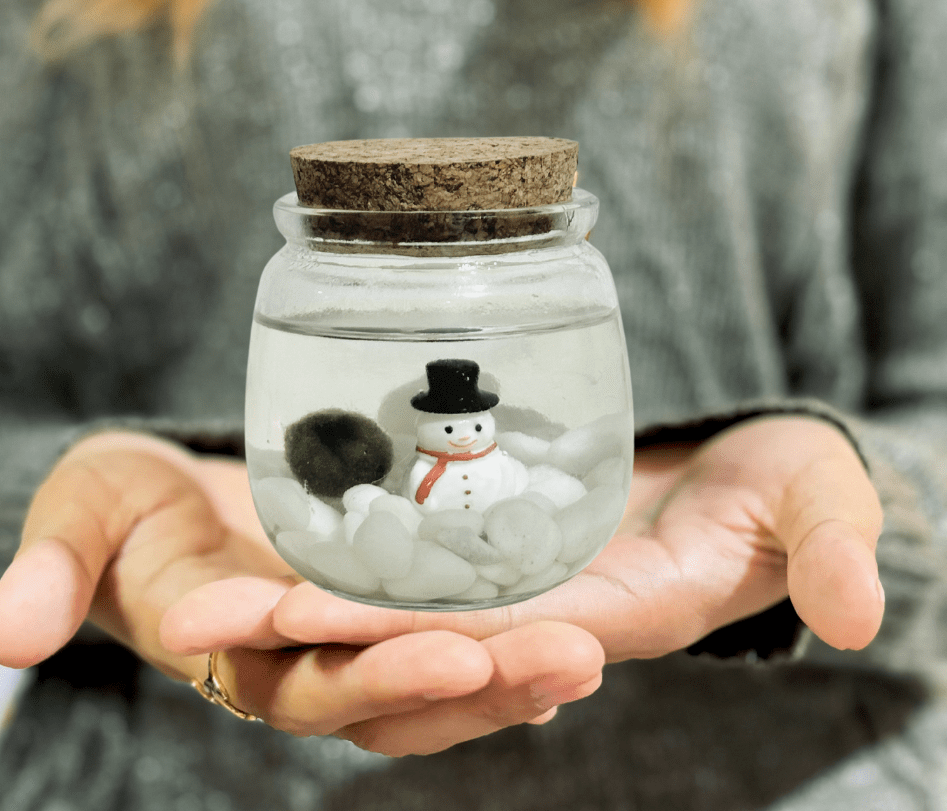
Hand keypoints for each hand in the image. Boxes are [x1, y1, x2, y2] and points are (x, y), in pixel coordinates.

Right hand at [0, 430, 603, 755]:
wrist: (161, 507)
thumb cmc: (120, 504)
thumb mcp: (78, 508)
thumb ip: (52, 565)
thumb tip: (5, 633)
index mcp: (215, 640)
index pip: (271, 663)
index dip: (333, 656)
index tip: (418, 642)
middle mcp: (284, 659)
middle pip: (371, 688)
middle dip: (454, 676)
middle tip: (557, 656)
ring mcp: (334, 642)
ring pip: (418, 680)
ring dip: (501, 673)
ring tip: (583, 652)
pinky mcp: (372, 614)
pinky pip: (438, 645)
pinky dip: (497, 655)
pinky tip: (570, 645)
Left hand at [225, 416, 883, 662]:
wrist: (735, 463)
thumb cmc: (778, 479)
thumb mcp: (812, 494)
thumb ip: (828, 542)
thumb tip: (861, 610)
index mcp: (614, 615)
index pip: (514, 643)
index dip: (439, 639)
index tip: (351, 619)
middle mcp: (545, 611)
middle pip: (438, 638)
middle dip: (355, 631)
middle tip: (269, 603)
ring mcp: (510, 574)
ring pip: (405, 607)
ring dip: (329, 602)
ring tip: (244, 589)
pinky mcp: (487, 532)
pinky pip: (407, 555)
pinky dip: (348, 552)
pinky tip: (285, 532)